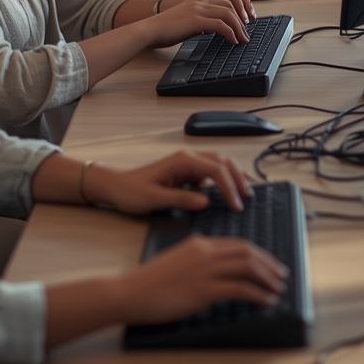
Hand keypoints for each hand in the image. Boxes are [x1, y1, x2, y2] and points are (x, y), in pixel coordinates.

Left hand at [88, 149, 252, 214]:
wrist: (115, 187)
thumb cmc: (131, 192)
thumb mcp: (154, 199)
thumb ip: (181, 199)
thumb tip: (207, 201)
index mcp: (182, 161)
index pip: (215, 170)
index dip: (229, 187)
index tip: (237, 205)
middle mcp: (187, 158)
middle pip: (222, 162)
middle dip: (238, 178)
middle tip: (248, 198)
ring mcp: (187, 164)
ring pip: (218, 165)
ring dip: (233, 177)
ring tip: (244, 194)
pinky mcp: (186, 172)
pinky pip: (210, 173)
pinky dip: (223, 181)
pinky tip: (228, 195)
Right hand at [114, 235, 288, 325]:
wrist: (131, 292)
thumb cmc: (150, 283)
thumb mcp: (177, 263)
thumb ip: (198, 264)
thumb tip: (218, 276)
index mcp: (199, 243)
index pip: (236, 244)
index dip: (258, 254)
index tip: (270, 264)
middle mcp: (205, 252)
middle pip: (246, 252)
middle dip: (268, 263)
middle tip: (281, 275)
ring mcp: (205, 270)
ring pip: (247, 267)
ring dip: (267, 278)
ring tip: (278, 288)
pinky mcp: (204, 290)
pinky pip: (240, 289)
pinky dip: (258, 294)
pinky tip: (266, 301)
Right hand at [149, 0, 250, 46]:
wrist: (151, 29)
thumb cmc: (168, 28)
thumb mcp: (189, 20)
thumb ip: (203, 21)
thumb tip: (219, 30)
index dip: (240, 10)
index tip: (245, 22)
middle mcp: (201, 0)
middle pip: (231, 5)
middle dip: (242, 19)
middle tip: (246, 33)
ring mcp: (199, 9)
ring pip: (229, 14)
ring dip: (239, 28)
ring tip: (242, 39)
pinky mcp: (196, 20)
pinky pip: (221, 25)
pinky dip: (230, 33)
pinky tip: (232, 41)